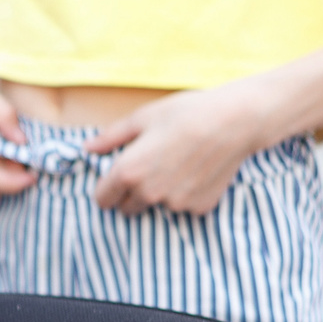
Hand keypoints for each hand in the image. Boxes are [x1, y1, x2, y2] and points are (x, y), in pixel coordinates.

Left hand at [86, 88, 267, 215]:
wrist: (235, 121)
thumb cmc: (186, 113)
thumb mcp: (142, 118)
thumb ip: (110, 138)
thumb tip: (87, 148)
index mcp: (129, 172)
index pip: (103, 199)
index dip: (107, 189)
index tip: (115, 181)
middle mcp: (150, 194)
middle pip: (127, 208)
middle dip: (131, 194)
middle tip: (149, 169)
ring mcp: (176, 204)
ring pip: (157, 207)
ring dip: (160, 194)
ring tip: (177, 163)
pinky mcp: (200, 207)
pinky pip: (184, 207)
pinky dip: (186, 194)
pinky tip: (197, 171)